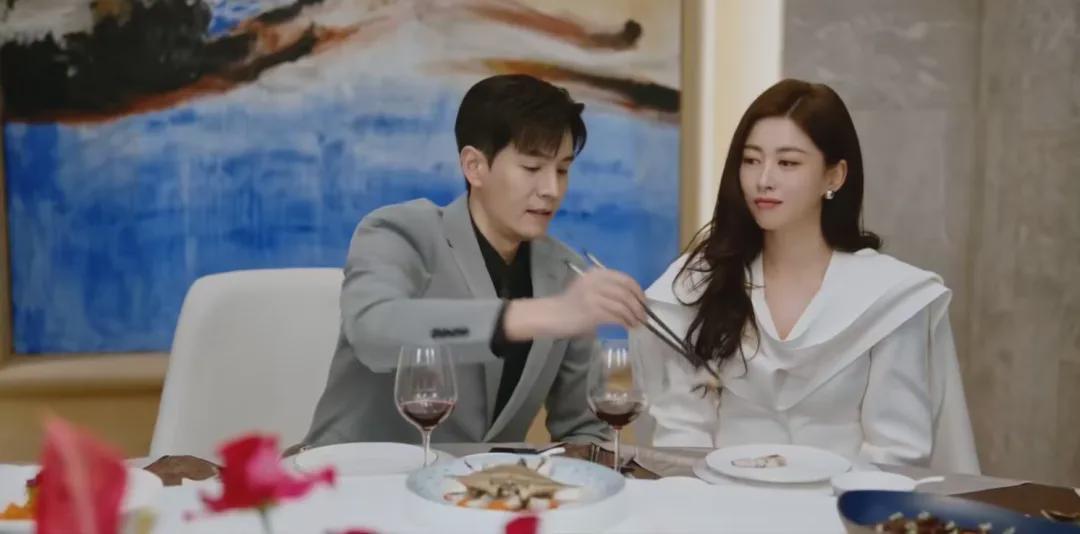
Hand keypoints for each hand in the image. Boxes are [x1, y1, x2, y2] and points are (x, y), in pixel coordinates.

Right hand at [502, 269, 646, 339]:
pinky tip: (627, 327)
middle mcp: (596, 281)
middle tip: (643, 316)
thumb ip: (609, 290)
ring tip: (636, 323)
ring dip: (633, 316)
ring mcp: (594, 296)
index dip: (638, 292)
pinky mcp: (592, 311)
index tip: (644, 303)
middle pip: (627, 292)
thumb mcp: (590, 289)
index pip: (626, 279)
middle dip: (638, 306)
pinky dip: (625, 322)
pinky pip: (616, 316)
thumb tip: (635, 300)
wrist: (552, 316)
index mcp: (597, 273)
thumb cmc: (572, 305)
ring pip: (623, 305)